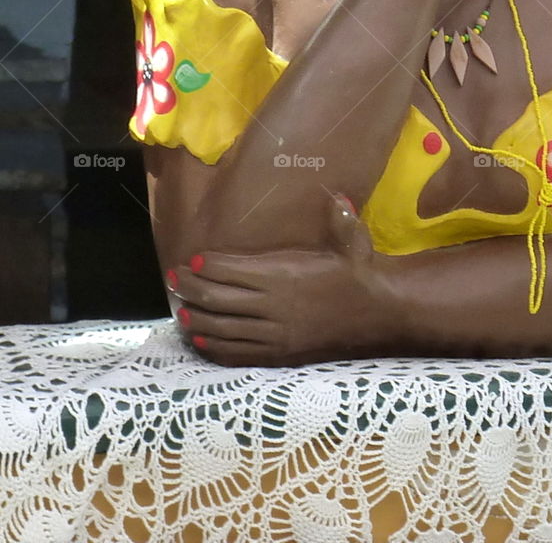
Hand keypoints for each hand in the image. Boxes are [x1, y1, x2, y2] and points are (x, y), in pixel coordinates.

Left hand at [169, 194, 401, 365]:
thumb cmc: (359, 273)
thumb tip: (336, 198)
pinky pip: (238, 353)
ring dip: (197, 317)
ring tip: (179, 308)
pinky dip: (215, 346)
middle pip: (219, 298)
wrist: (378, 313)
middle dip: (191, 288)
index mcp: (285, 275)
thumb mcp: (353, 242)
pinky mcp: (279, 354)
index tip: (190, 259)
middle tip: (172, 279)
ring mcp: (275, 334)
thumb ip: (340, 220)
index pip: (234, 270)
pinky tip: (200, 339)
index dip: (208, 265)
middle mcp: (274, 306)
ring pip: (223, 328)